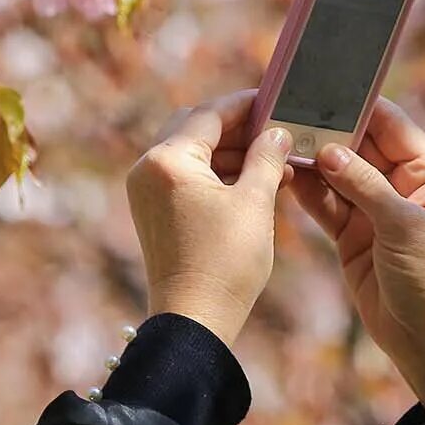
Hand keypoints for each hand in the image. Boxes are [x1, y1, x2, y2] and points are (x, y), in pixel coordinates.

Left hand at [125, 89, 295, 348]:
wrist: (195, 321)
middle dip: (238, 129)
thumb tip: (278, 132)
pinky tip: (253, 183)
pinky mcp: (153, 211)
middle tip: (276, 132)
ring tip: (275, 163)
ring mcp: (146, 192)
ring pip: (193, 153)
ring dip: (231, 154)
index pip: (210, 114)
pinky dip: (217, 175)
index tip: (276, 103)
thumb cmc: (226, 263)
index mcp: (168, 161)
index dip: (247, 106)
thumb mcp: (254, 203)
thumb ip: (267, 158)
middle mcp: (148, 169)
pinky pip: (186, 177)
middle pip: (196, 128)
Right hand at [286, 94, 424, 412]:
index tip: (323, 89)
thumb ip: (363, 184)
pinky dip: (308, 190)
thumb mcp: (403, 225)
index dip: (359, 106)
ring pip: (338, 174)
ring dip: (312, 159)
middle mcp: (404, 185)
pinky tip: (284, 172)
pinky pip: (326, 203)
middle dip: (327, 131)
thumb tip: (327, 149)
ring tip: (277, 139)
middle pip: (360, 145)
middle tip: (287, 112)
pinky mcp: (353, 235)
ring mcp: (376, 210)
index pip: (391, 125)